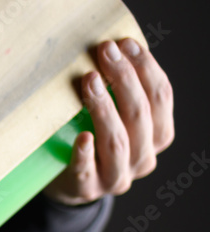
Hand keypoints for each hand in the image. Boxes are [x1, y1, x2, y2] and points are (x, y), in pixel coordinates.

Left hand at [44, 38, 173, 205]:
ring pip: (118, 141)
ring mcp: (116, 177)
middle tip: (104, 51)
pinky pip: (87, 170)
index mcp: (157, 136)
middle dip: (125, 79)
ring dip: (105, 108)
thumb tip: (112, 43)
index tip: (125, 42)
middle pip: (141, 116)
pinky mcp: (86, 188)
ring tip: (89, 80)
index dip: (146, 68)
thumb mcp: (114, 115)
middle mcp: (143, 158)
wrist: (70, 184)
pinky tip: (81, 136)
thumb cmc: (94, 137)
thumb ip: (120, 89)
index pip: (161, 98)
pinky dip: (85, 153)